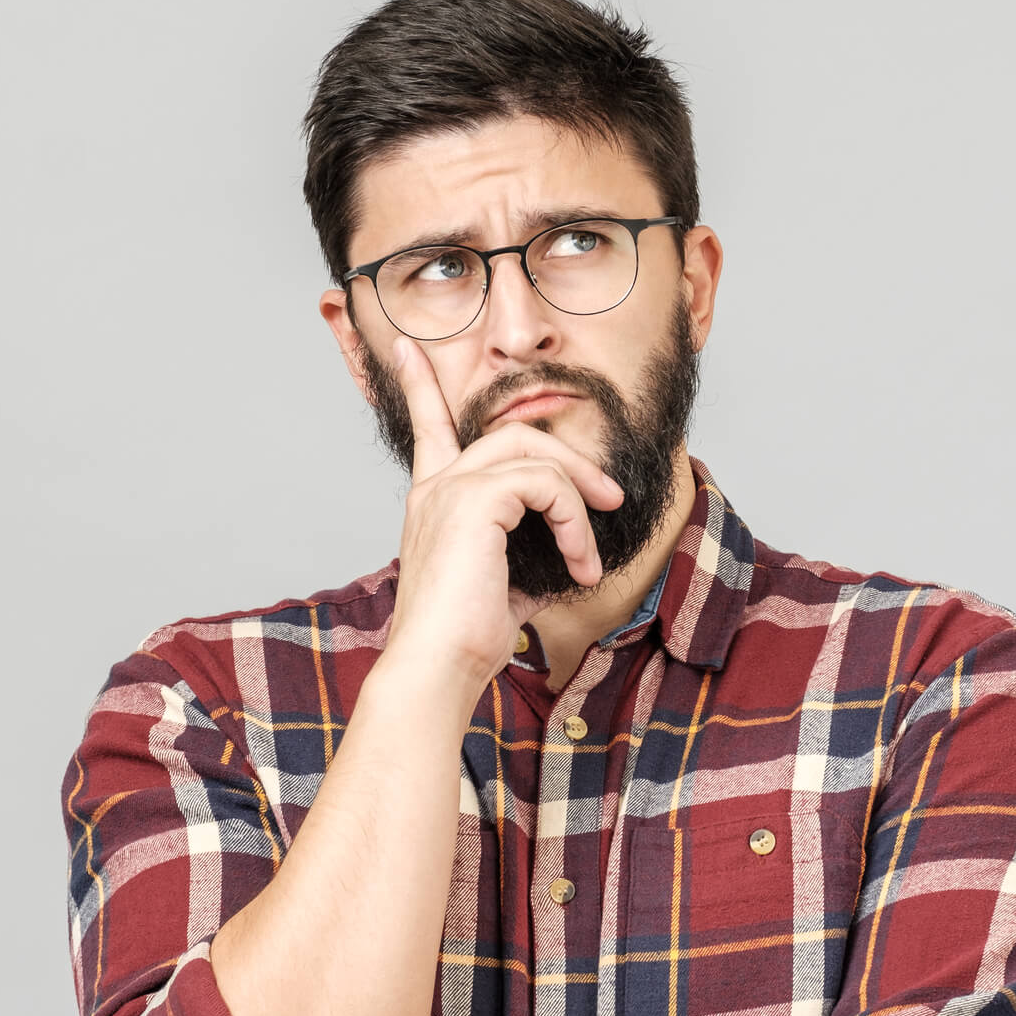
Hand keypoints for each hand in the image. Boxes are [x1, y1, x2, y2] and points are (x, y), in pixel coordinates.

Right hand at [378, 336, 624, 694]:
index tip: (406, 347)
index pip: (428, 427)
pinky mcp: (473, 500)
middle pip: (512, 432)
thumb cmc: (468, 637)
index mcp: (435, 499)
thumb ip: (528, 550)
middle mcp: (436, 486)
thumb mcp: (507, 582)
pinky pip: (544, 482)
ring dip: (580, 494)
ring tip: (594, 547)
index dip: (419, 385)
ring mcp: (450, 489)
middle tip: (610, 498)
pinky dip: (573, 518)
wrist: (440, 667)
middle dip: (571, 459)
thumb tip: (568, 550)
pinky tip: (581, 561)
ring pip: (534, 451)